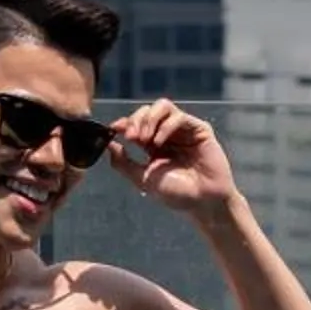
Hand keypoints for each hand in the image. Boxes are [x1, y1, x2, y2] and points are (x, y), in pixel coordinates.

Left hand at [109, 100, 238, 219]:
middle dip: (136, 120)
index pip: (137, 123)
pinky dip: (165, 126)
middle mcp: (167, 134)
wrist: (202, 202)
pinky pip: (179, 117)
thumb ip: (123, 163)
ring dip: (149, 118)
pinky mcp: (198, 129)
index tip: (114, 129)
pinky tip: (159, 141)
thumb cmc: (176, 194)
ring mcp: (183, 130)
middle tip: (132, 137)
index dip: (125, 122)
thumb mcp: (143, 179)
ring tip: (145, 138)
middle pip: (148, 111)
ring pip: (163, 107)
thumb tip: (108, 145)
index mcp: (153, 145)